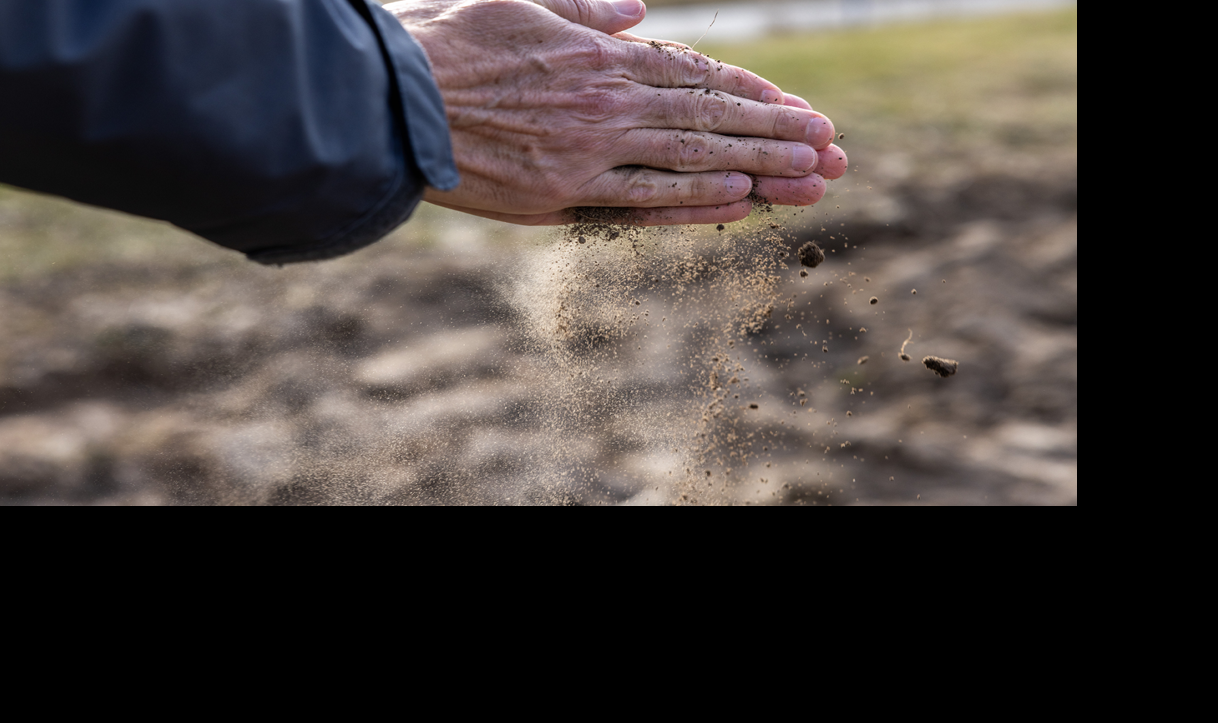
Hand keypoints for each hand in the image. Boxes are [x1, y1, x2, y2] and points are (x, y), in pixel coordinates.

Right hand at [387, 0, 846, 225]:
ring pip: (690, 163)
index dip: (755, 95)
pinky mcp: (562, 196)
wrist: (384, 101)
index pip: (698, 75)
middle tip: (833, 151)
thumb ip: (584, 4)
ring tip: (810, 181)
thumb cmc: (444, 42)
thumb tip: (636, 6)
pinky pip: (643, 203)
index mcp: (601, 55)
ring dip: (756, 172)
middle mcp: (607, 106)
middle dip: (778, 135)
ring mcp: (588, 155)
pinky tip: (737, 207)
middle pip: (711, 121)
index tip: (800, 110)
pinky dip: (693, 205)